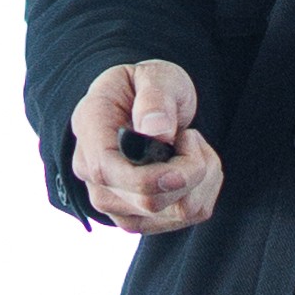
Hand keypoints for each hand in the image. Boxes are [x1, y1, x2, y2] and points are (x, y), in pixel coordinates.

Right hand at [71, 60, 224, 234]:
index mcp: (89, 132)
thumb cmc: (146, 88)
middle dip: (191, 169)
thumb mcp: (153, 75)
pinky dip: (205, 189)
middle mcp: (93, 177)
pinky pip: (188, 217)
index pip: (108, 172)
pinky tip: (192, 165)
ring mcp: (114, 204)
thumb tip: (156, 131)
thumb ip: (154, 98)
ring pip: (175, 213)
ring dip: (203, 178)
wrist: (146, 107)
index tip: (188, 148)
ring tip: (191, 146)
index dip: (151, 176)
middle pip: (149, 201)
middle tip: (191, 135)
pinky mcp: (140, 219)